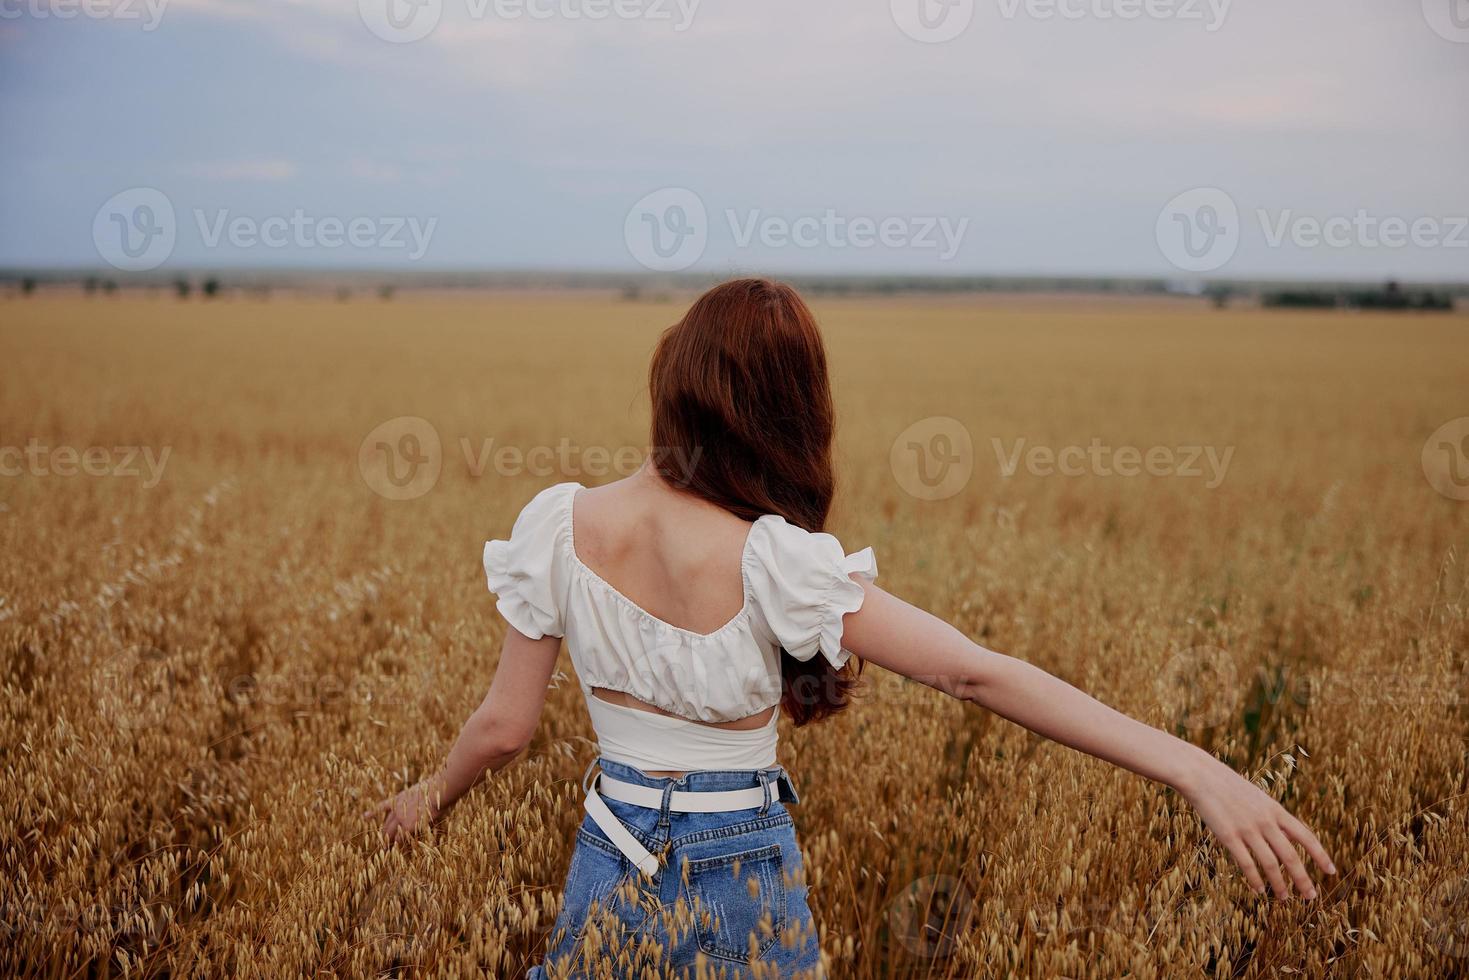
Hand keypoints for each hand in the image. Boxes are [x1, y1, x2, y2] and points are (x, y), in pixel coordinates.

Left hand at [371, 778, 443, 845]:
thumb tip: (422, 804)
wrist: (435, 791)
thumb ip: (416, 799)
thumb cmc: (433, 789)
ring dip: (387, 841)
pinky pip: (400, 837)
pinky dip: (398, 843)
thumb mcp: (420, 790)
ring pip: (389, 832)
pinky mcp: (407, 826)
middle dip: (383, 833)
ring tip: (384, 849)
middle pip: (386, 824)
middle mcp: (396, 809)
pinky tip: (396, 848)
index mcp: (398, 799)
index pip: (382, 807)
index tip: (365, 816)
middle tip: (382, 842)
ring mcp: (400, 818)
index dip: (374, 812)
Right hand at [1180, 756, 1335, 898]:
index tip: (1330, 872)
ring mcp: (1247, 829)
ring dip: (1279, 885)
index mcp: (1276, 810)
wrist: (1201, 776)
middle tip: (1310, 897)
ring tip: (1284, 898)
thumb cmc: (1228, 786)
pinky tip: (1258, 890)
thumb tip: (1288, 838)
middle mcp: (1266, 821)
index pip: (1306, 837)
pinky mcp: (1229, 836)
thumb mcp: (1258, 798)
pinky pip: (1247, 864)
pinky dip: (1255, 880)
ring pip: (1271, 864)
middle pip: (1291, 856)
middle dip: (1303, 879)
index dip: (1320, 855)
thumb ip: (1273, 817)